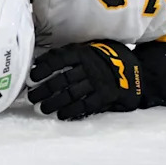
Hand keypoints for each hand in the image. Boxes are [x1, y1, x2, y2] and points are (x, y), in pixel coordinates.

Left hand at [27, 40, 141, 119]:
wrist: (134, 69)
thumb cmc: (103, 58)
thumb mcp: (87, 49)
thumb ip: (67, 54)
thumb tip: (40, 62)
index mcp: (82, 53)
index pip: (58, 60)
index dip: (43, 69)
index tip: (31, 78)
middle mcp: (88, 67)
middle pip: (61, 80)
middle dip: (44, 90)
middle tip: (31, 98)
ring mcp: (97, 82)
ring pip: (70, 94)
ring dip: (54, 103)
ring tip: (42, 109)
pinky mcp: (105, 96)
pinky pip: (85, 105)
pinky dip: (71, 111)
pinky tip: (61, 115)